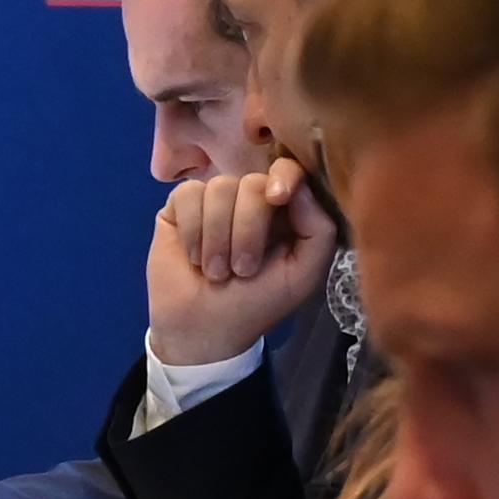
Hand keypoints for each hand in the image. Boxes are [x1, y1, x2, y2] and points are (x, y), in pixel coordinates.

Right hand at [149, 158, 340, 368]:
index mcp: (284, 209)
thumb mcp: (304, 273)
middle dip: (246, 230)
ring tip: (214, 270)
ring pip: (218, 188)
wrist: (203, 328)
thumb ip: (318, 228)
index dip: (284, 175)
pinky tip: (193, 255)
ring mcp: (214, 200)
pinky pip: (187, 195)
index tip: (277, 198)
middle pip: (252, 182)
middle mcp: (250, 198)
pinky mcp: (179, 207)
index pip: (289, 170)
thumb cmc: (257, 302)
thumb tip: (295, 188)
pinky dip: (192, 230)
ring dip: (217, 236)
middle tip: (240, 269)